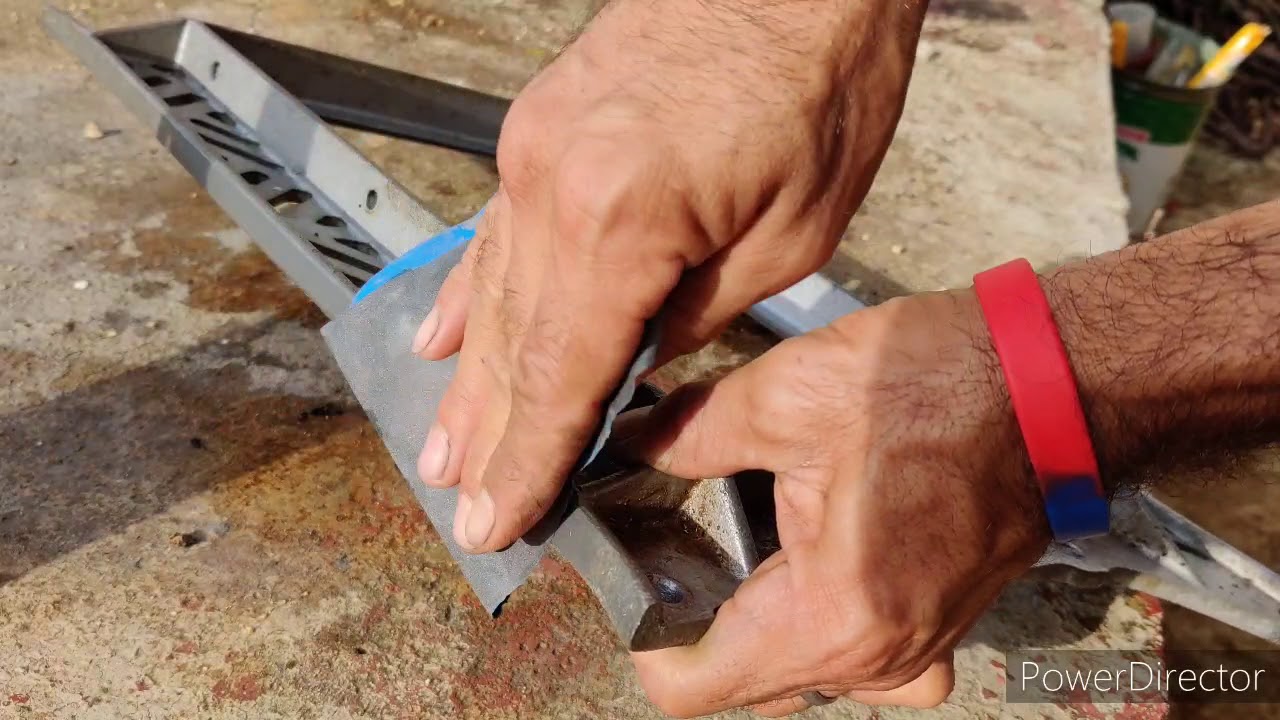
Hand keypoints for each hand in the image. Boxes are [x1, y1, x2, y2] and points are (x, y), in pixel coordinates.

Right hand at [412, 0, 927, 552]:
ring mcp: (535, 151)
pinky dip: (465, 289)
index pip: (560, 376)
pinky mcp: (541, 126)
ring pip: (491, 291)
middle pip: (513, 343)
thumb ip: (694, 314)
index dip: (528, 460)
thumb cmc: (818, 81)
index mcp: (621, 222)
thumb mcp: (788, 236)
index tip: (498, 519)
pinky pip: (492, 230)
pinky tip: (439, 333)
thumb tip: (635, 363)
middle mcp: (554, 188)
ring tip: (441, 447)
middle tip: (462, 506)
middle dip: (490, 435)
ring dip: (468, 377)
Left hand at [615, 289, 1050, 715]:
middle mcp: (875, 660)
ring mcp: (915, 655)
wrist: (1054, 381)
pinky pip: (858, 659)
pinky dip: (819, 623)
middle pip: (741, 682)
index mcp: (831, 617)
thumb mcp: (788, 395)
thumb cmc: (938, 384)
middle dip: (696, 618)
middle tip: (677, 534)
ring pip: (794, 673)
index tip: (631, 569)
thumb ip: (687, 434)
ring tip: (739, 535)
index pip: (690, 686)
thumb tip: (623, 445)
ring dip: (755, 619)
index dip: (641, 633)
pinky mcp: (939, 631)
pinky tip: (810, 555)